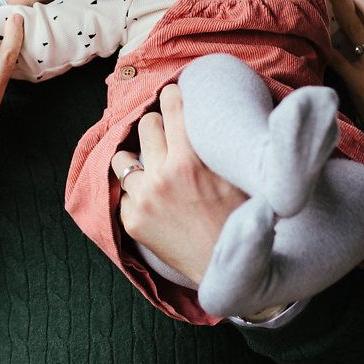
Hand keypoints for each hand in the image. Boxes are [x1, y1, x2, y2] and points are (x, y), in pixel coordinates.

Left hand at [111, 84, 246, 284]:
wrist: (228, 270)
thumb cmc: (241, 219)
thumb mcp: (237, 175)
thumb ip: (218, 145)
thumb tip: (214, 109)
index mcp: (189, 161)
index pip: (171, 106)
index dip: (173, 95)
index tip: (174, 94)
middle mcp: (160, 177)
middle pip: (146, 125)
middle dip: (159, 126)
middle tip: (170, 135)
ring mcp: (142, 200)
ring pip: (124, 158)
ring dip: (139, 158)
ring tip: (155, 168)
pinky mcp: (131, 221)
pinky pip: (122, 192)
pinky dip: (135, 191)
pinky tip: (154, 199)